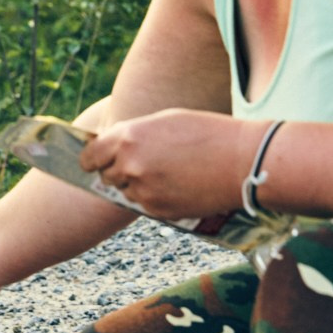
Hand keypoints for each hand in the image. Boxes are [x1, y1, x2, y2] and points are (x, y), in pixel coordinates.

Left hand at [77, 109, 256, 219]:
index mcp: (128, 138)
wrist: (242, 161)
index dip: (93, 158)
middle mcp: (130, 166)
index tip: (98, 159)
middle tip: (143, 162)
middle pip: (107, 175)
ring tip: (166, 172)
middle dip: (118, 170)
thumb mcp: (163, 121)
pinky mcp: (159, 210)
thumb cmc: (206, 132)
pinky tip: (176, 184)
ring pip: (126, 191)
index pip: (90, 155)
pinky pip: (144, 205)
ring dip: (136, 185)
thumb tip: (112, 147)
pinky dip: (154, 197)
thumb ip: (133, 135)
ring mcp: (144, 191)